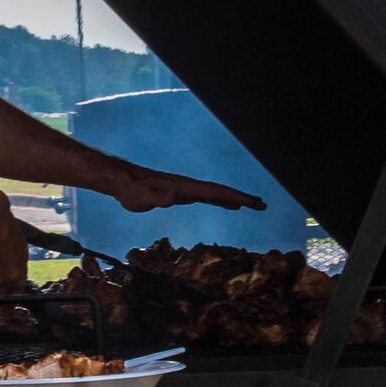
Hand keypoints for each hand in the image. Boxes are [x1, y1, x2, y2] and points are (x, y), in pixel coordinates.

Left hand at [110, 165, 265, 212]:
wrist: (122, 181)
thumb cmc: (130, 190)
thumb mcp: (140, 198)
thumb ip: (155, 198)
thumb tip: (172, 198)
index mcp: (183, 187)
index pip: (213, 192)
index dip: (232, 196)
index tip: (250, 202)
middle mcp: (188, 187)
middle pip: (220, 191)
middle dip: (242, 197)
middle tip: (262, 204)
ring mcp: (187, 190)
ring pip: (216, 194)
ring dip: (236, 198)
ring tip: (254, 204)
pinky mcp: (182, 194)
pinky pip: (208, 198)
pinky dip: (223, 201)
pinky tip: (230, 205)